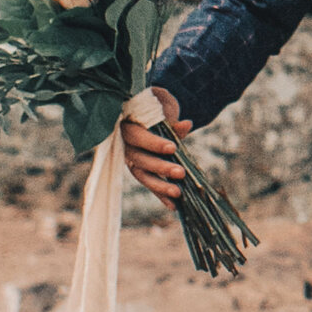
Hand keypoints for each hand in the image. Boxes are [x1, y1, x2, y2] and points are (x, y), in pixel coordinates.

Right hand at [119, 86, 189, 204]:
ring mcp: (131, 159)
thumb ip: (171, 117)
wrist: (147, 107)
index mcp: (126, 126)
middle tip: (181, 173)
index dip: (154, 143)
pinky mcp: (139, 170)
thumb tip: (186, 125)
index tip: (173, 147)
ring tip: (178, 193)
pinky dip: (160, 195)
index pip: (138, 137)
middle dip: (161, 168)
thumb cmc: (154, 105)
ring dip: (160, 186)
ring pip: (142, 175)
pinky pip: (148, 183)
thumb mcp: (162, 105)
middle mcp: (125, 146)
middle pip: (140, 160)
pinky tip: (174, 206)